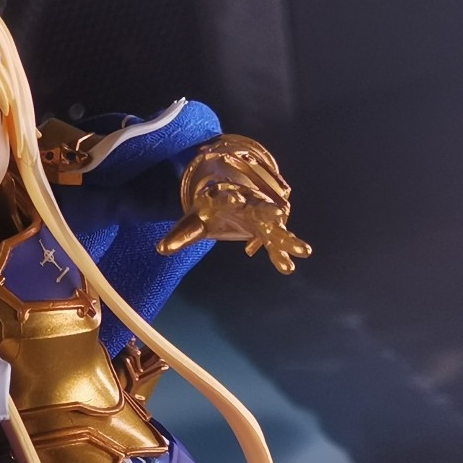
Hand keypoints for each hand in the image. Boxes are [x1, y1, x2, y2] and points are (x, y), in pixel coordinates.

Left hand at [156, 135, 311, 274]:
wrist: (227, 196)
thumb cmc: (208, 210)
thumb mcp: (192, 222)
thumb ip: (180, 235)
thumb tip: (161, 249)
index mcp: (225, 197)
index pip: (227, 195)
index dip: (231, 196)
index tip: (234, 197)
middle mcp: (247, 203)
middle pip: (258, 206)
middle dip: (267, 210)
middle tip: (277, 213)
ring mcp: (260, 214)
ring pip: (275, 225)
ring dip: (286, 236)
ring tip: (301, 250)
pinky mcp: (266, 227)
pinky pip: (275, 241)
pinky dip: (280, 253)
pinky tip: (287, 267)